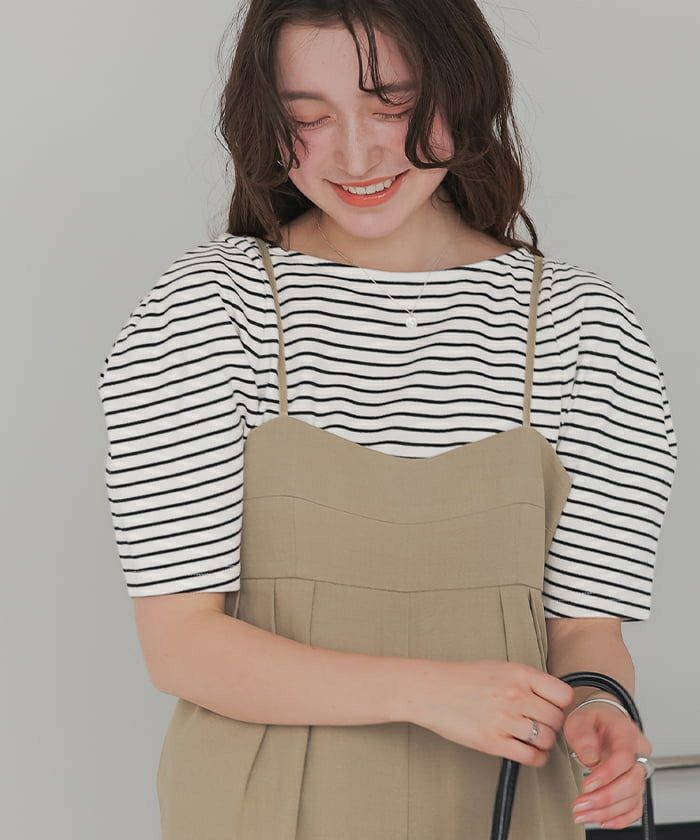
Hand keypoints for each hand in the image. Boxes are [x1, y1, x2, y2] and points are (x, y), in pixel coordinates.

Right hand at [406, 659, 573, 766]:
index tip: (555, 708)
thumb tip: (553, 699)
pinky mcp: (494, 742)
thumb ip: (527, 682)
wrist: (432, 690)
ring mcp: (505, 719)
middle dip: (552, 725)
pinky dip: (535, 757)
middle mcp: (515, 695)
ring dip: (543, 742)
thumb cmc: (463, 679)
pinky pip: (531, 757)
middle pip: (557, 720)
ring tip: (531, 737)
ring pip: (547, 739)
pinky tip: (526, 750)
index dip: (562, 704)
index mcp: (519, 673)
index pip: (563, 695)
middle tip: (541, 724)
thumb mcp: (500, 668)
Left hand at [564, 700, 652, 829]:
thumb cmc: (592, 719)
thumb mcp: (580, 719)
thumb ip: (584, 736)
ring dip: (607, 811)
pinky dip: (620, 818)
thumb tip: (590, 759)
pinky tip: (602, 820)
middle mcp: (637, 753)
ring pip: (633, 798)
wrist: (601, 720)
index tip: (587, 785)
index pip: (624, 757)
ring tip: (583, 814)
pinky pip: (635, 807)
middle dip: (605, 798)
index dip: (607, 774)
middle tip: (580, 804)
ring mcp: (638, 771)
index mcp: (626, 733)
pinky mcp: (634, 785)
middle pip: (632, 782)